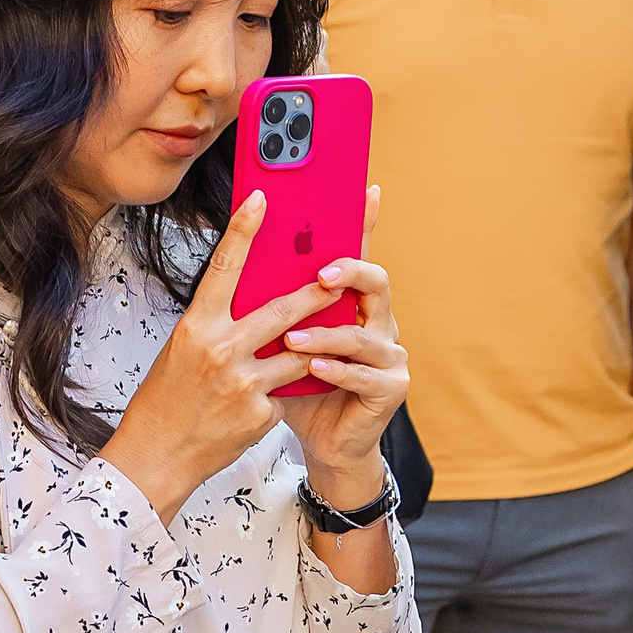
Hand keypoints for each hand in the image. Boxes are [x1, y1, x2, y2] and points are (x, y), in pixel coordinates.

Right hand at [105, 187, 360, 525]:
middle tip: (341, 273)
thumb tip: (254, 301)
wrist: (155, 459)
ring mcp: (243, 384)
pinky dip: (282, 393)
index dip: (244, 230)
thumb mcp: (181, 353)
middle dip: (317, 291)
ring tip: (326, 342)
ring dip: (315, 346)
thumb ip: (217, 326)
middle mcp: (220, 351)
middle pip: (283, 310)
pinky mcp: (262, 414)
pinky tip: (261, 404)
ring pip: (300, 353)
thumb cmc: (164, 403)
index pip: (224, 269)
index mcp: (196, 329)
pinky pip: (286, 392)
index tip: (262, 198)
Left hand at [273, 187, 406, 496]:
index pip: (357, 257)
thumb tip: (241, 261)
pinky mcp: (391, 388)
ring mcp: (390, 354)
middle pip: (375, 283)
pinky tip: (315, 368)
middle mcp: (378, 322)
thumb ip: (272, 308)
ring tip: (294, 339)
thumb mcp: (278, 342)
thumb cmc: (297, 388)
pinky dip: (337, 371)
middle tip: (320, 273)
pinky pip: (365, 375)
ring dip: (328, 335)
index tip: (365, 191)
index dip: (365, 224)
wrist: (319, 441)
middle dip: (349, 273)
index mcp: (352, 305)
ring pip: (364, 334)